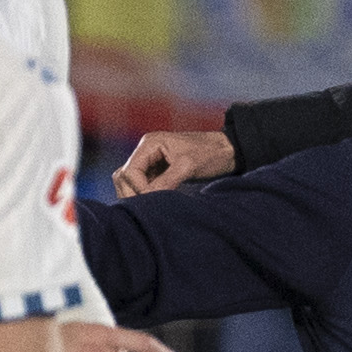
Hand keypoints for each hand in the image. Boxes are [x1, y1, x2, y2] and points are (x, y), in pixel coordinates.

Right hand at [113, 129, 235, 197]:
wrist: (228, 152)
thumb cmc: (210, 154)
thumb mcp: (188, 166)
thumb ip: (166, 181)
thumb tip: (148, 198)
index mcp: (150, 143)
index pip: (129, 171)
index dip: (139, 189)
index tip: (155, 199)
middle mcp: (146, 151)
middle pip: (123, 177)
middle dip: (132, 193)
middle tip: (150, 207)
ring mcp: (151, 161)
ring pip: (129, 182)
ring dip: (137, 195)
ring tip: (153, 206)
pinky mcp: (158, 172)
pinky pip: (142, 186)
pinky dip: (145, 195)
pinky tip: (157, 203)